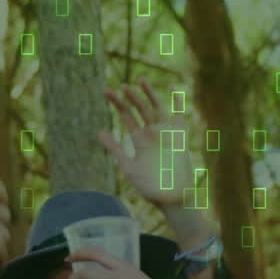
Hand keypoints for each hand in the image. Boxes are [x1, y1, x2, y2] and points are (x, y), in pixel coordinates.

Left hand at [100, 78, 196, 210]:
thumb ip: (115, 148)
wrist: (172, 198)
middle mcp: (152, 133)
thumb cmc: (150, 186)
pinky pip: (179, 115)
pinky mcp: (179, 137)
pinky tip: (171, 87)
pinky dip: (177, 101)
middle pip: (140, 109)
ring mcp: (166, 134)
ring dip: (149, 94)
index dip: (116, 102)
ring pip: (157, 108)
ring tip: (139, 80)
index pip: (126, 116)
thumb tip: (100, 130)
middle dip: (130, 97)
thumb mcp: (128, 167)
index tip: (105, 90)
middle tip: (121, 86)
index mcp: (139, 139)